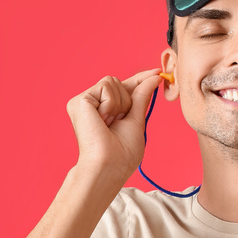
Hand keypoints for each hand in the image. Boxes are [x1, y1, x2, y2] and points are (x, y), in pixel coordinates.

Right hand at [65, 68, 162, 184]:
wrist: (108, 166)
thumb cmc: (122, 153)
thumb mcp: (136, 120)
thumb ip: (142, 97)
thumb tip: (154, 77)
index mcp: (105, 110)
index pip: (124, 88)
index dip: (141, 79)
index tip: (157, 72)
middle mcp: (93, 104)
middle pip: (120, 82)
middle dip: (128, 100)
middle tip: (119, 122)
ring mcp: (84, 102)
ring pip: (113, 82)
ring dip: (120, 104)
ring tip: (110, 123)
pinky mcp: (79, 100)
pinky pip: (106, 86)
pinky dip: (111, 104)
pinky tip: (103, 120)